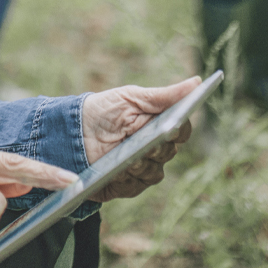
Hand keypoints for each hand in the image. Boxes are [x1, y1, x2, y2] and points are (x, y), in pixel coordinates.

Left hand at [81, 76, 201, 201]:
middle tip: (147, 142)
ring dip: (142, 164)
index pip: (182, 131)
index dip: (180, 129)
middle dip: (157, 147)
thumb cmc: (102, 111)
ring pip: (155, 172)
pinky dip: (127, 179)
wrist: (69, 133)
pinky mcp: (127, 185)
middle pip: (169, 152)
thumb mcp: (132, 98)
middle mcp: (155, 149)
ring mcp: (142, 168)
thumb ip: (165, 95)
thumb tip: (198, 82)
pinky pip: (136, 186)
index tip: (173, 125)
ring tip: (128, 159)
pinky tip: (117, 172)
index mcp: (159, 125)